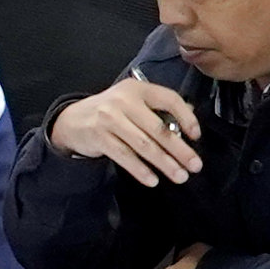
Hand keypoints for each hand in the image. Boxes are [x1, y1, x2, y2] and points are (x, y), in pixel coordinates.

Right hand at [47, 71, 202, 185]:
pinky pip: (124, 156)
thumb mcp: (133, 101)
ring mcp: (110, 118)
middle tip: (195, 165)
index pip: (169, 99)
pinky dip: (140, 170)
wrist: (73, 120)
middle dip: (180, 150)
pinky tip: (153, 179)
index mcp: (138, 89)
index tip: (196, 136)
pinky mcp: (99, 136)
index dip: (186, 118)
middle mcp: (124, 101)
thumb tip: (190, 117)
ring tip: (180, 176)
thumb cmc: (111, 112)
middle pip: (158, 128)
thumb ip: (158, 108)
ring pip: (144, 145)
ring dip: (164, 163)